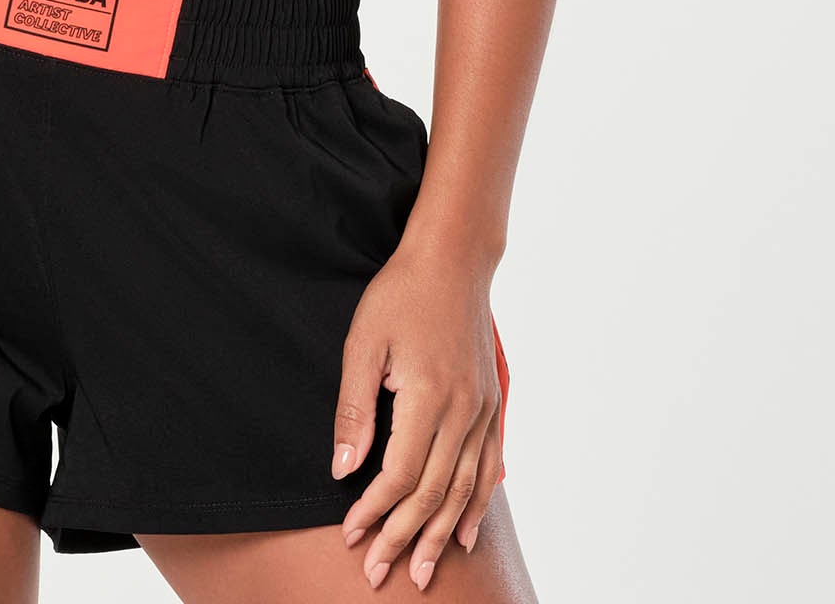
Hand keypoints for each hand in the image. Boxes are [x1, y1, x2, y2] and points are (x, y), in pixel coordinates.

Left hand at [331, 244, 504, 590]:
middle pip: (433, 493)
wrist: (452, 261)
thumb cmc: (400, 295)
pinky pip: (488, 468)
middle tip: (379, 574)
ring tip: (421, 571)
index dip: (374, 511)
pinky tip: (463, 533)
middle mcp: (463, 411)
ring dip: (439, 535)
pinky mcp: (492, 405)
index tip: (351, 535)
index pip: (400, 475)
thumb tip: (342, 470)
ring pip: (464, 490)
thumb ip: (355, 409)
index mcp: (428, 396)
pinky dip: (476, 506)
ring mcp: (484, 410)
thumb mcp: (363, 343)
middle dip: (403, 538)